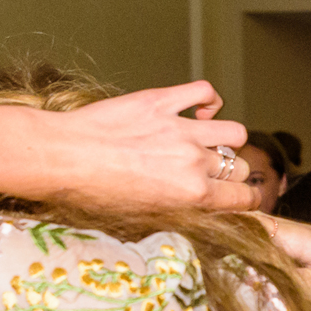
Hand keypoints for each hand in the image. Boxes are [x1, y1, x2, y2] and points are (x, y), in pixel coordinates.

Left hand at [51, 81, 258, 214]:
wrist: (63, 159)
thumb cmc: (94, 193)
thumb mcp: (143, 219)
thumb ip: (181, 214)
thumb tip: (200, 214)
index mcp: (192, 195)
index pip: (245, 198)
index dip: (247, 200)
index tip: (241, 198)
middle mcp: (193, 162)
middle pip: (239, 167)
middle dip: (231, 174)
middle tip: (212, 175)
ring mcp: (180, 129)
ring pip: (234, 132)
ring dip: (226, 140)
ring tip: (208, 143)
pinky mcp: (162, 101)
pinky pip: (204, 91)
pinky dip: (209, 100)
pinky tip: (199, 110)